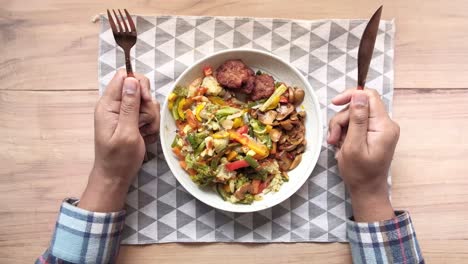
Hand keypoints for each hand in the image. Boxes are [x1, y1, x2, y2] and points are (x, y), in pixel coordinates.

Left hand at [79, 70, 159, 211]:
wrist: (116, 177)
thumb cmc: (119, 158)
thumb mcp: (127, 132)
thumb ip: (129, 105)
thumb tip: (132, 79)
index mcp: (108, 104)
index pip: (124, 77)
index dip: (139, 84)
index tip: (146, 100)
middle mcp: (115, 105)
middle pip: (139, 87)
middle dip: (148, 103)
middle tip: (145, 121)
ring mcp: (124, 113)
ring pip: (146, 101)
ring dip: (150, 116)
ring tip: (144, 132)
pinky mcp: (132, 121)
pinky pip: (147, 113)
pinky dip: (150, 124)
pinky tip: (145, 135)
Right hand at [327, 89, 399, 221]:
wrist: (366, 189)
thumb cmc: (359, 172)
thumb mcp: (353, 145)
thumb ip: (357, 119)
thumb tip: (358, 95)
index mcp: (384, 126)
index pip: (369, 97)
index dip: (351, 96)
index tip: (334, 103)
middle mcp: (385, 124)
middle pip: (358, 106)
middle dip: (341, 119)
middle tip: (332, 137)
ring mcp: (380, 129)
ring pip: (354, 115)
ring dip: (340, 126)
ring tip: (335, 143)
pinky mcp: (374, 133)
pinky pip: (356, 124)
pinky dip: (345, 131)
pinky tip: (341, 143)